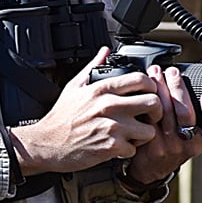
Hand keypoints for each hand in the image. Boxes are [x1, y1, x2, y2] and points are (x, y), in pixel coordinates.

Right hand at [9, 49, 164, 174]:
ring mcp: (111, 127)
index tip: (148, 93)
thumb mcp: (74, 87)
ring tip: (134, 134)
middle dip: (155, 111)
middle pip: (153, 102)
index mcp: (102, 89)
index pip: (141, 79)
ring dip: (144, 134)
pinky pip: (133, 149)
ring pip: (149, 130)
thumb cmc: (60, 118)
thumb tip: (104, 51)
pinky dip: (128, 151)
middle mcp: (109, 106)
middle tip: (149, 116)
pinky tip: (119, 146)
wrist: (46, 144)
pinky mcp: (110, 147)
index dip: (151, 86)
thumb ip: (93, 67)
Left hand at [124, 65, 201, 183]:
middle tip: (173, 72)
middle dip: (178, 89)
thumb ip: (201, 98)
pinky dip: (146, 101)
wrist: (152, 167)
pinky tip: (143, 88)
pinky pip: (148, 119)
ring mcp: (167, 145)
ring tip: (156, 72)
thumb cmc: (177, 139)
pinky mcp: (149, 143)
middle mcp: (187, 144)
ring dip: (160, 89)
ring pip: (164, 113)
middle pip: (185, 115)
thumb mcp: (195, 127)